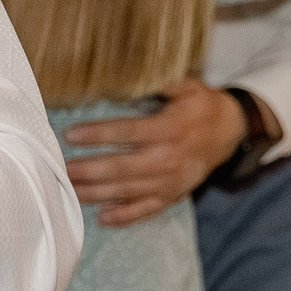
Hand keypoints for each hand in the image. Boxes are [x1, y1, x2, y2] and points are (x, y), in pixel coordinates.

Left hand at [62, 78, 251, 225]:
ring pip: (129, 191)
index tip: (70, 134)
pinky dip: (125, 216)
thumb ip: (163, 80)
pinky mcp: (172, 196)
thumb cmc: (200, 106)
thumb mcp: (188, 85)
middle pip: (123, 168)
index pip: (129, 133)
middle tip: (61, 169)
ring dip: (97, 194)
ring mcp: (170, 182)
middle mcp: (169, 159)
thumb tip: (134, 72)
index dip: (99, 134)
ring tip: (69, 191)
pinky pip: (146, 210)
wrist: (229, 133)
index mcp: (170, 129)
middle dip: (90, 170)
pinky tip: (102, 218)